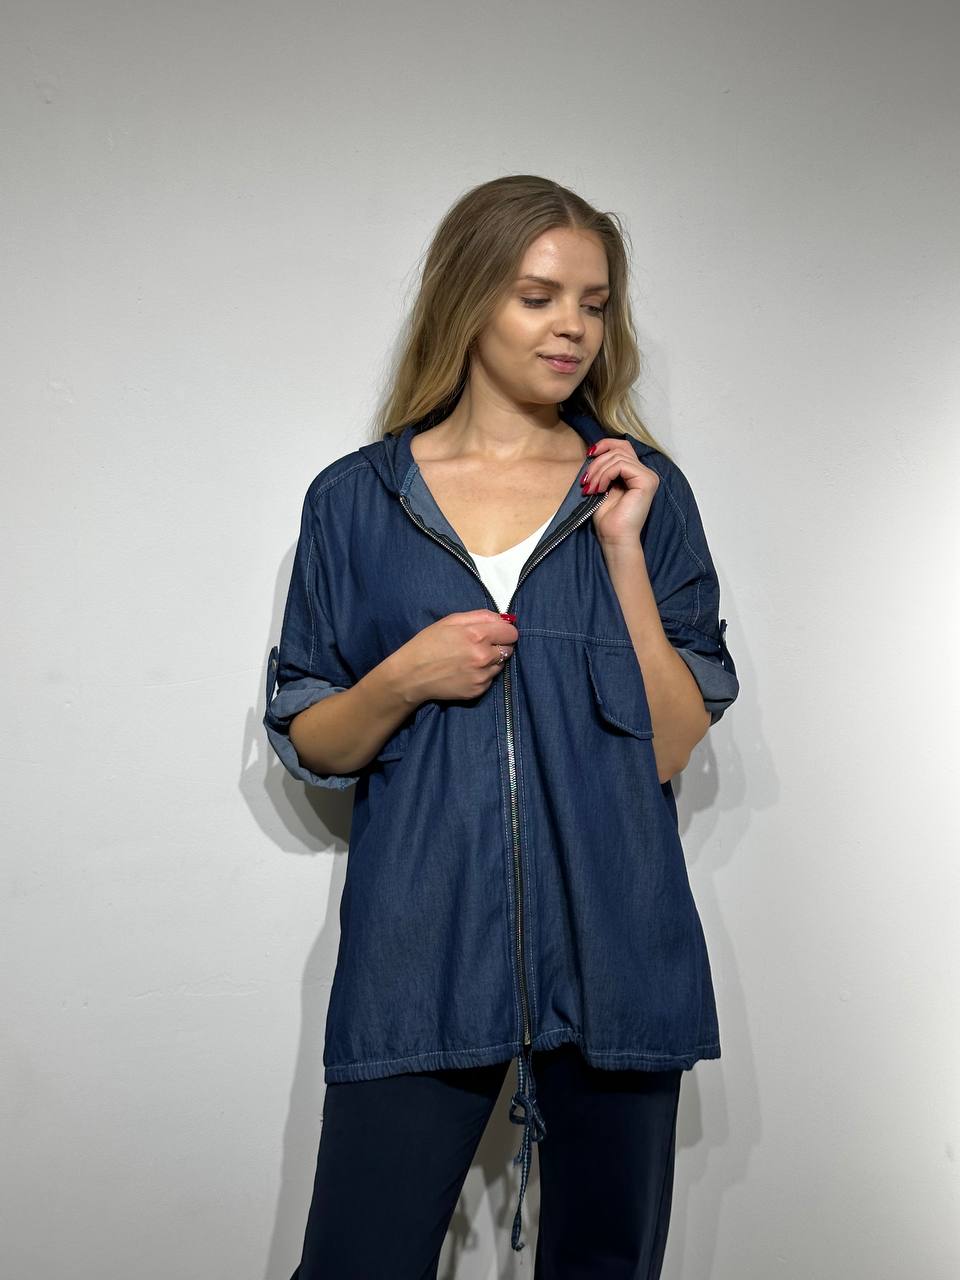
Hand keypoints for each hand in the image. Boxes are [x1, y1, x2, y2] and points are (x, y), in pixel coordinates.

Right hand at [399, 610, 518, 703]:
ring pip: (501, 664)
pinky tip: (466, 671)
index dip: (504, 631)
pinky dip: (483, 674)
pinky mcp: (478, 690)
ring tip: (470, 659)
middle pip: (509, 648)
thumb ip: (480, 616)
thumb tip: (502, 618)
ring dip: (491, 660)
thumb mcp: (451, 621)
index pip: (511, 632)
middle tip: (481, 645)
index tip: (496, 632)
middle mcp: (483, 656)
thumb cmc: (428, 644)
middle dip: (499, 645)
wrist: (412, 675)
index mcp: (477, 635)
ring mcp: (482, 675)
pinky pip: (491, 678)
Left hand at [581, 437, 659, 545]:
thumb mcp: (602, 485)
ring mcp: (648, 476)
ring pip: (618, 456)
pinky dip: (605, 474)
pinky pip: (621, 465)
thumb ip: (603, 468)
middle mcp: (645, 473)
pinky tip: (600, 489)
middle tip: (585, 482)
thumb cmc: (607, 517)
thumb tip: (593, 451)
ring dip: (598, 471)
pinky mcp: (646, 481)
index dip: (604, 445)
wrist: (614, 538)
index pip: (623, 446)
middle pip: (619, 450)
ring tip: (590, 488)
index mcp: (636, 473)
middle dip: (597, 463)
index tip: (588, 455)